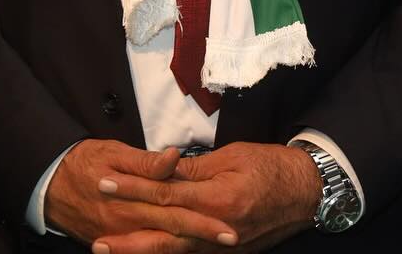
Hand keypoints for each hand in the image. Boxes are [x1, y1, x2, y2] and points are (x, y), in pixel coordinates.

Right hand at [45, 139, 236, 252]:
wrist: (48, 183)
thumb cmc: (83, 162)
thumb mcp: (113, 153)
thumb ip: (146, 162)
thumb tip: (173, 159)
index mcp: (130, 200)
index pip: (174, 210)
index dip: (202, 219)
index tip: (228, 225)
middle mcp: (126, 223)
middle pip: (172, 233)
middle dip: (203, 237)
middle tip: (232, 238)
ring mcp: (119, 237)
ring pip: (159, 246)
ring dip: (188, 247)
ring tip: (217, 247)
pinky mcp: (112, 242)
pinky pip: (141, 250)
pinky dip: (163, 251)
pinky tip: (185, 250)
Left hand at [97, 142, 322, 252]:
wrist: (306, 192)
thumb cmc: (270, 167)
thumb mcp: (232, 157)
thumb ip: (194, 169)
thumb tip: (161, 170)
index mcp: (218, 199)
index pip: (165, 195)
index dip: (133, 190)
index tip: (105, 184)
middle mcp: (217, 229)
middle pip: (163, 234)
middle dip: (128, 236)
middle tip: (95, 239)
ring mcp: (222, 246)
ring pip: (173, 252)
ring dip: (140, 252)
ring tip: (109, 251)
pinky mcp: (227, 253)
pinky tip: (146, 253)